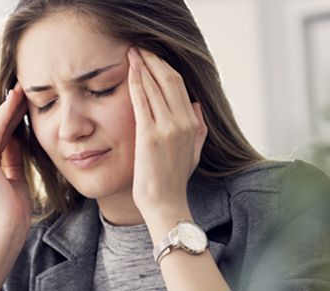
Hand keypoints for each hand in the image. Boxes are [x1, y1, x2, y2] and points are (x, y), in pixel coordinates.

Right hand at [0, 82, 31, 241]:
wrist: (6, 232)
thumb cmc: (14, 212)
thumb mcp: (16, 177)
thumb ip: (14, 157)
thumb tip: (19, 135)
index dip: (11, 117)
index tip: (23, 101)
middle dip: (10, 108)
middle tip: (22, 87)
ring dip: (9, 107)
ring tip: (21, 89)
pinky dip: (6, 117)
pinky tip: (16, 102)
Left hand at [126, 47, 206, 223]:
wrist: (165, 203)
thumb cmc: (174, 181)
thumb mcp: (194, 152)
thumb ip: (198, 128)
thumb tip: (197, 105)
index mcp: (193, 123)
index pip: (179, 86)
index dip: (164, 67)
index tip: (152, 57)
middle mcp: (183, 122)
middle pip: (169, 79)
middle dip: (153, 60)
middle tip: (139, 48)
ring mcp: (167, 128)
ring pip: (156, 86)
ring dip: (142, 66)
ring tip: (131, 53)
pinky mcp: (150, 136)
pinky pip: (142, 101)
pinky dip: (136, 83)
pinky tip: (130, 71)